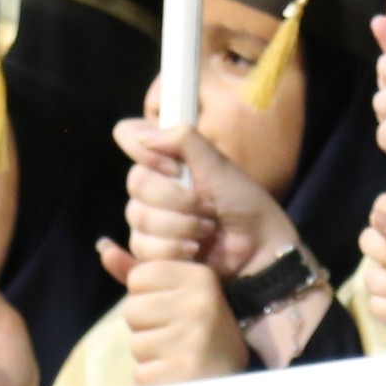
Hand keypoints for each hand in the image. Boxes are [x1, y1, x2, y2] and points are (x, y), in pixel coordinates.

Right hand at [111, 116, 298, 281]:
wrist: (257, 247)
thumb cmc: (242, 202)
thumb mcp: (218, 165)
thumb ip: (185, 140)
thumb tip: (145, 135)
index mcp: (164, 158)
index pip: (128, 135)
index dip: (146, 152)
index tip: (175, 168)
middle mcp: (151, 185)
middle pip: (136, 182)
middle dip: (178, 199)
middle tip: (208, 207)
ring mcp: (148, 218)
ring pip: (139, 218)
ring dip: (181, 226)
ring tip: (208, 230)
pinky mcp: (150, 250)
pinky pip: (142, 247)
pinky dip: (172, 249)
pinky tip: (193, 249)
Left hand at [123, 251, 248, 385]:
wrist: (232, 383)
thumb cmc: (199, 333)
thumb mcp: (177, 293)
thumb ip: (138, 271)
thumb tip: (103, 247)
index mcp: (200, 277)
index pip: (139, 277)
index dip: (148, 297)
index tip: (174, 309)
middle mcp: (199, 303)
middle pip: (133, 309)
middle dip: (146, 327)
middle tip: (175, 337)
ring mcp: (192, 338)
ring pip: (136, 343)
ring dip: (150, 355)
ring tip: (177, 356)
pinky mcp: (183, 372)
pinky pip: (142, 373)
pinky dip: (154, 380)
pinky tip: (176, 376)